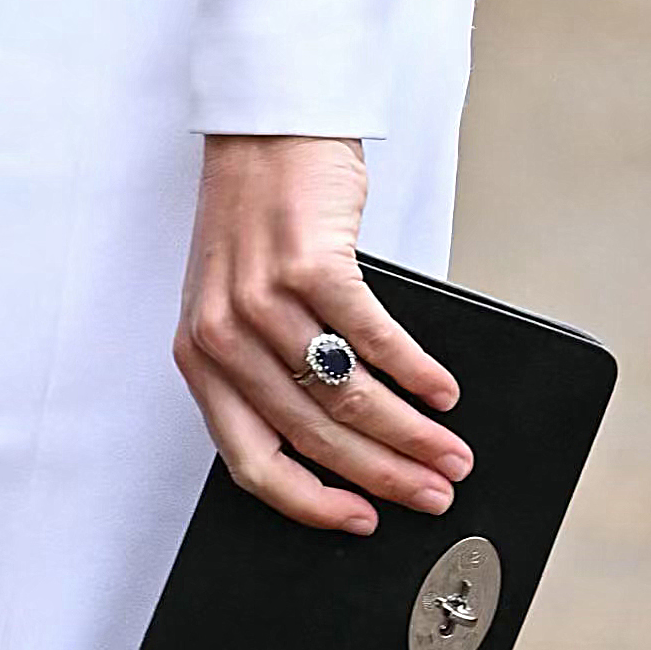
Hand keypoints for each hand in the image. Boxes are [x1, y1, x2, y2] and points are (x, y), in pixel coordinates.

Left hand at [176, 136, 468, 538]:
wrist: (266, 128)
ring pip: (347, 395)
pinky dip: (416, 372)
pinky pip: (372, 338)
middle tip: (433, 492)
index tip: (361, 521)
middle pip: (312, 435)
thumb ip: (270, 369)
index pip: (251, 461)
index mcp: (199, 359)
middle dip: (384, 475)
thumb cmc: (260, 220)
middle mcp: (222, 336)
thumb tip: (347, 444)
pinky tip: (443, 391)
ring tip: (451, 450)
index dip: (311, 503)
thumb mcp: (238, 304)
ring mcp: (262, 300)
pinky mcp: (310, 263)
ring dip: (410, 432)